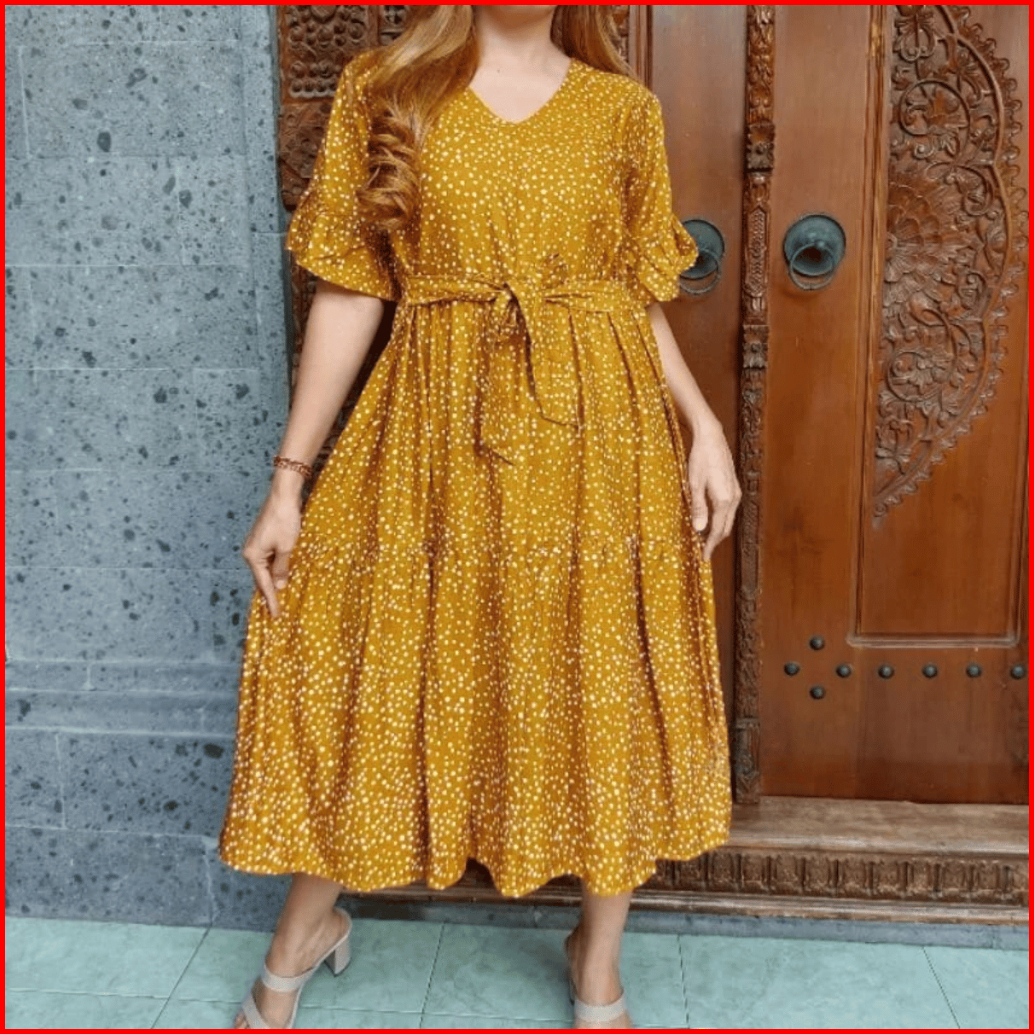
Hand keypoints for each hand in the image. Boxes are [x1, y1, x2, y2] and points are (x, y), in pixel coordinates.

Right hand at [241, 485, 302, 618]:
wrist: (283, 496)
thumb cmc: (285, 521)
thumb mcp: (287, 547)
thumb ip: (282, 568)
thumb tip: (278, 585)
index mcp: (253, 556)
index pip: (264, 584)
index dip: (272, 600)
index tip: (276, 616)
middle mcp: (251, 552)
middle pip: (261, 578)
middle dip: (269, 594)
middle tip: (276, 612)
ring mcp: (256, 545)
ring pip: (265, 569)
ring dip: (273, 582)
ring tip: (279, 598)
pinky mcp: (263, 539)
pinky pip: (268, 560)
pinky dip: (275, 569)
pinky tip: (281, 576)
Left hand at [687, 422, 741, 560]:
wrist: (711, 438)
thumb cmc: (700, 459)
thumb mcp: (694, 484)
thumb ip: (698, 508)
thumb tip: (699, 529)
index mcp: (724, 500)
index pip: (718, 530)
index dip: (710, 545)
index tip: (704, 558)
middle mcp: (734, 498)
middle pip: (726, 528)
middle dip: (715, 541)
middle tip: (704, 553)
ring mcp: (736, 492)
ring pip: (728, 519)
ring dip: (718, 531)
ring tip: (706, 540)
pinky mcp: (734, 487)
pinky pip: (729, 510)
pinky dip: (721, 520)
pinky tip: (712, 521)